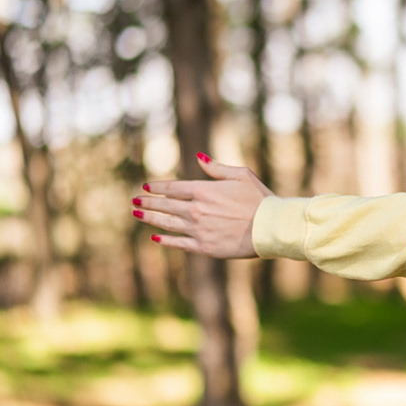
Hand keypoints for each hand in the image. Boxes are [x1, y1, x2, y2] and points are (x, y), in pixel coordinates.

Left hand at [131, 153, 273, 258]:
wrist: (270, 227)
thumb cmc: (260, 199)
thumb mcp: (242, 176)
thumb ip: (217, 168)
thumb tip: (198, 157)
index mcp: (204, 191)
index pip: (173, 188)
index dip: (157, 187)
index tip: (146, 187)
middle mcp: (196, 210)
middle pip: (165, 206)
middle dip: (148, 203)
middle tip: (134, 202)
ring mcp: (198, 230)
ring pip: (167, 224)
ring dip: (150, 219)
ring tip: (136, 215)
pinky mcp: (204, 247)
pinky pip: (179, 243)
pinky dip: (165, 240)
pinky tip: (156, 238)